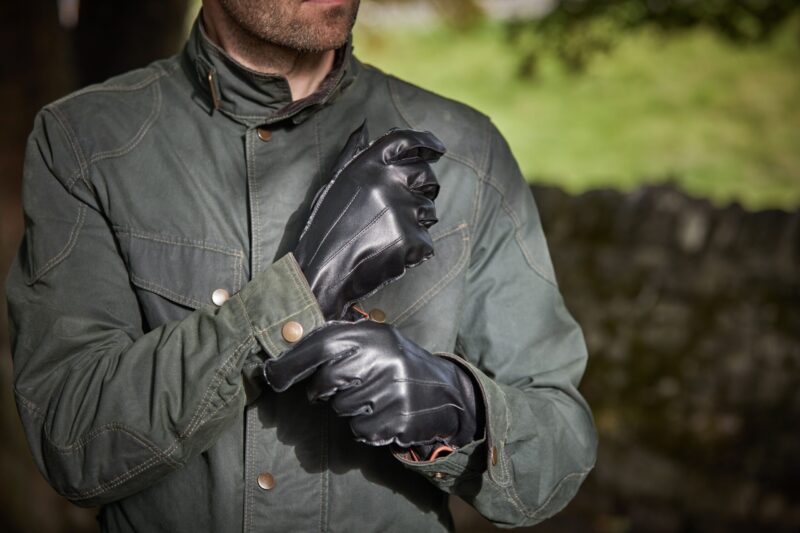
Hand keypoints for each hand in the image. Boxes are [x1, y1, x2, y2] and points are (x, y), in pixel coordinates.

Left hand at [263, 320, 479, 448]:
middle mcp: (383, 359)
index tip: (273, 376)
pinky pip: (360, 431)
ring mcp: (393, 391)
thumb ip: (338, 341)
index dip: (291, 364)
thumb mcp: (375, 340)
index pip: (321, 346)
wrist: (448, 393)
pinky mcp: (398, 420)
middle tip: (337, 389)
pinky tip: (383, 415)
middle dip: (323, 391)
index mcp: (373, 335)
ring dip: (349, 409)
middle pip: (326, 382)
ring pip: (342, 409)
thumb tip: (287, 348)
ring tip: (373, 398)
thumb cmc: (398, 365)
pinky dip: (365, 428)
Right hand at [294, 122, 444, 319]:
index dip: (427, 143)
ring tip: (386, 235)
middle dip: (423, 188)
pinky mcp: (411, 239)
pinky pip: (427, 241)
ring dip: (416, 222)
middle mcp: (387, 181)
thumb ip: (352, 153)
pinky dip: (414, 250)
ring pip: (429, 210)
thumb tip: (364, 126)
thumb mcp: (335, 183)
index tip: (439, 149)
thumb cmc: (326, 228)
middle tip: (404, 208)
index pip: (407, 141)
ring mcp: (401, 210)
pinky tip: (390, 254)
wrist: (321, 272)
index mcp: (367, 165)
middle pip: (426, 175)